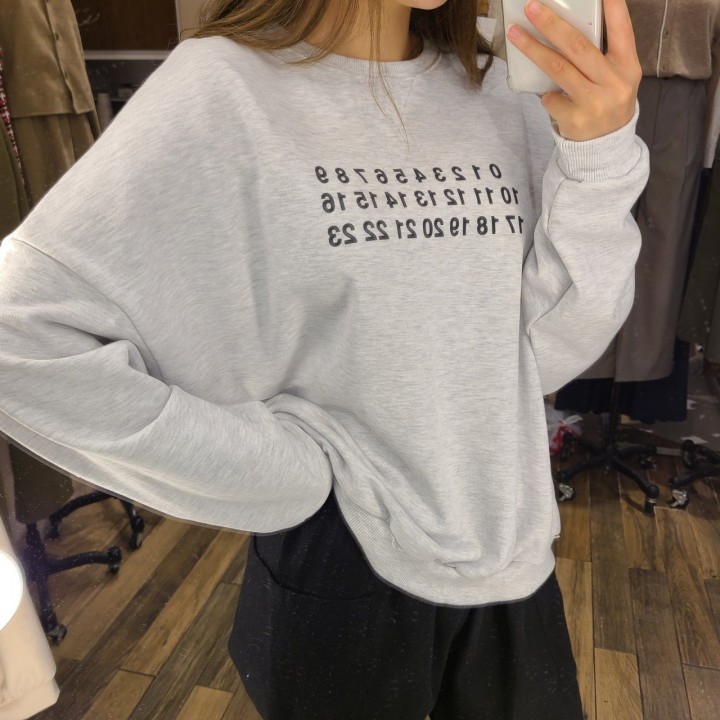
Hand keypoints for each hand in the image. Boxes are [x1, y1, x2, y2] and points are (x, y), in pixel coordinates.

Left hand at [507, 0, 641, 141]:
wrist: (606, 147)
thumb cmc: (607, 102)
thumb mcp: (616, 78)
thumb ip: (601, 55)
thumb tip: (564, 29)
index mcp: (627, 66)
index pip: (622, 30)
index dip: (614, 8)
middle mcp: (613, 82)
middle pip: (578, 46)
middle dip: (552, 24)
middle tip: (531, 7)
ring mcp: (594, 102)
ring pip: (558, 68)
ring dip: (533, 49)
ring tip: (515, 34)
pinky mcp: (576, 118)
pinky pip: (551, 98)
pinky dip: (548, 95)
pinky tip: (554, 98)